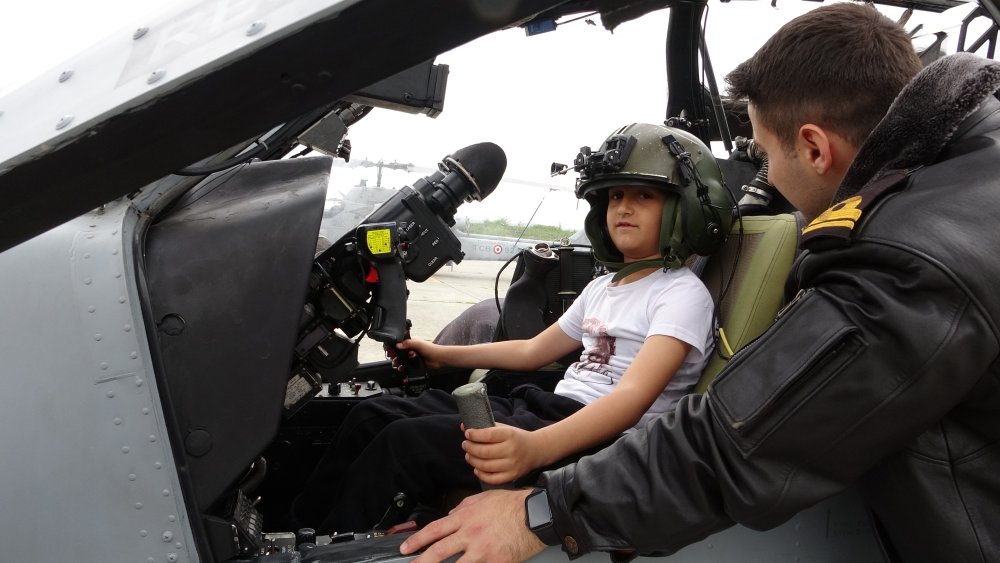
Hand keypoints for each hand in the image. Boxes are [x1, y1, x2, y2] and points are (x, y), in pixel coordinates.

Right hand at [396, 338, 444, 368]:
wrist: (439, 359)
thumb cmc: (431, 349)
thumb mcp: (418, 344)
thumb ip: (408, 343)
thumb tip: (398, 345)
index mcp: (410, 343)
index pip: (399, 344)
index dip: (393, 348)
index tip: (390, 352)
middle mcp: (410, 350)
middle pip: (398, 353)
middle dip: (395, 357)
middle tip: (394, 359)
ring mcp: (412, 358)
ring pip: (401, 361)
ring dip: (398, 363)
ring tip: (398, 365)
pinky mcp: (414, 365)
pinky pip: (406, 367)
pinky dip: (403, 369)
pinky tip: (402, 370)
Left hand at [399, 488, 544, 561]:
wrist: (536, 514)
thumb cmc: (512, 505)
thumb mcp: (483, 499)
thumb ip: (463, 507)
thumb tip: (450, 514)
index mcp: (465, 517)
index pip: (434, 530)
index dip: (417, 541)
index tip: (406, 548)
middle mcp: (470, 534)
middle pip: (438, 551)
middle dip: (421, 560)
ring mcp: (482, 550)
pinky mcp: (495, 562)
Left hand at [463, 424, 546, 484]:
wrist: (536, 450)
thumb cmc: (517, 438)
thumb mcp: (505, 428)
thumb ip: (486, 427)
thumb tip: (463, 427)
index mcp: (510, 435)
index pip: (487, 435)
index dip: (474, 435)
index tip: (467, 433)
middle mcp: (511, 450)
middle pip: (484, 451)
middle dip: (470, 448)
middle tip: (465, 445)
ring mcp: (512, 465)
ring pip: (485, 466)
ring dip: (473, 460)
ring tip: (469, 455)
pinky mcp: (512, 476)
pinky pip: (492, 479)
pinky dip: (481, 474)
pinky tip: (477, 468)